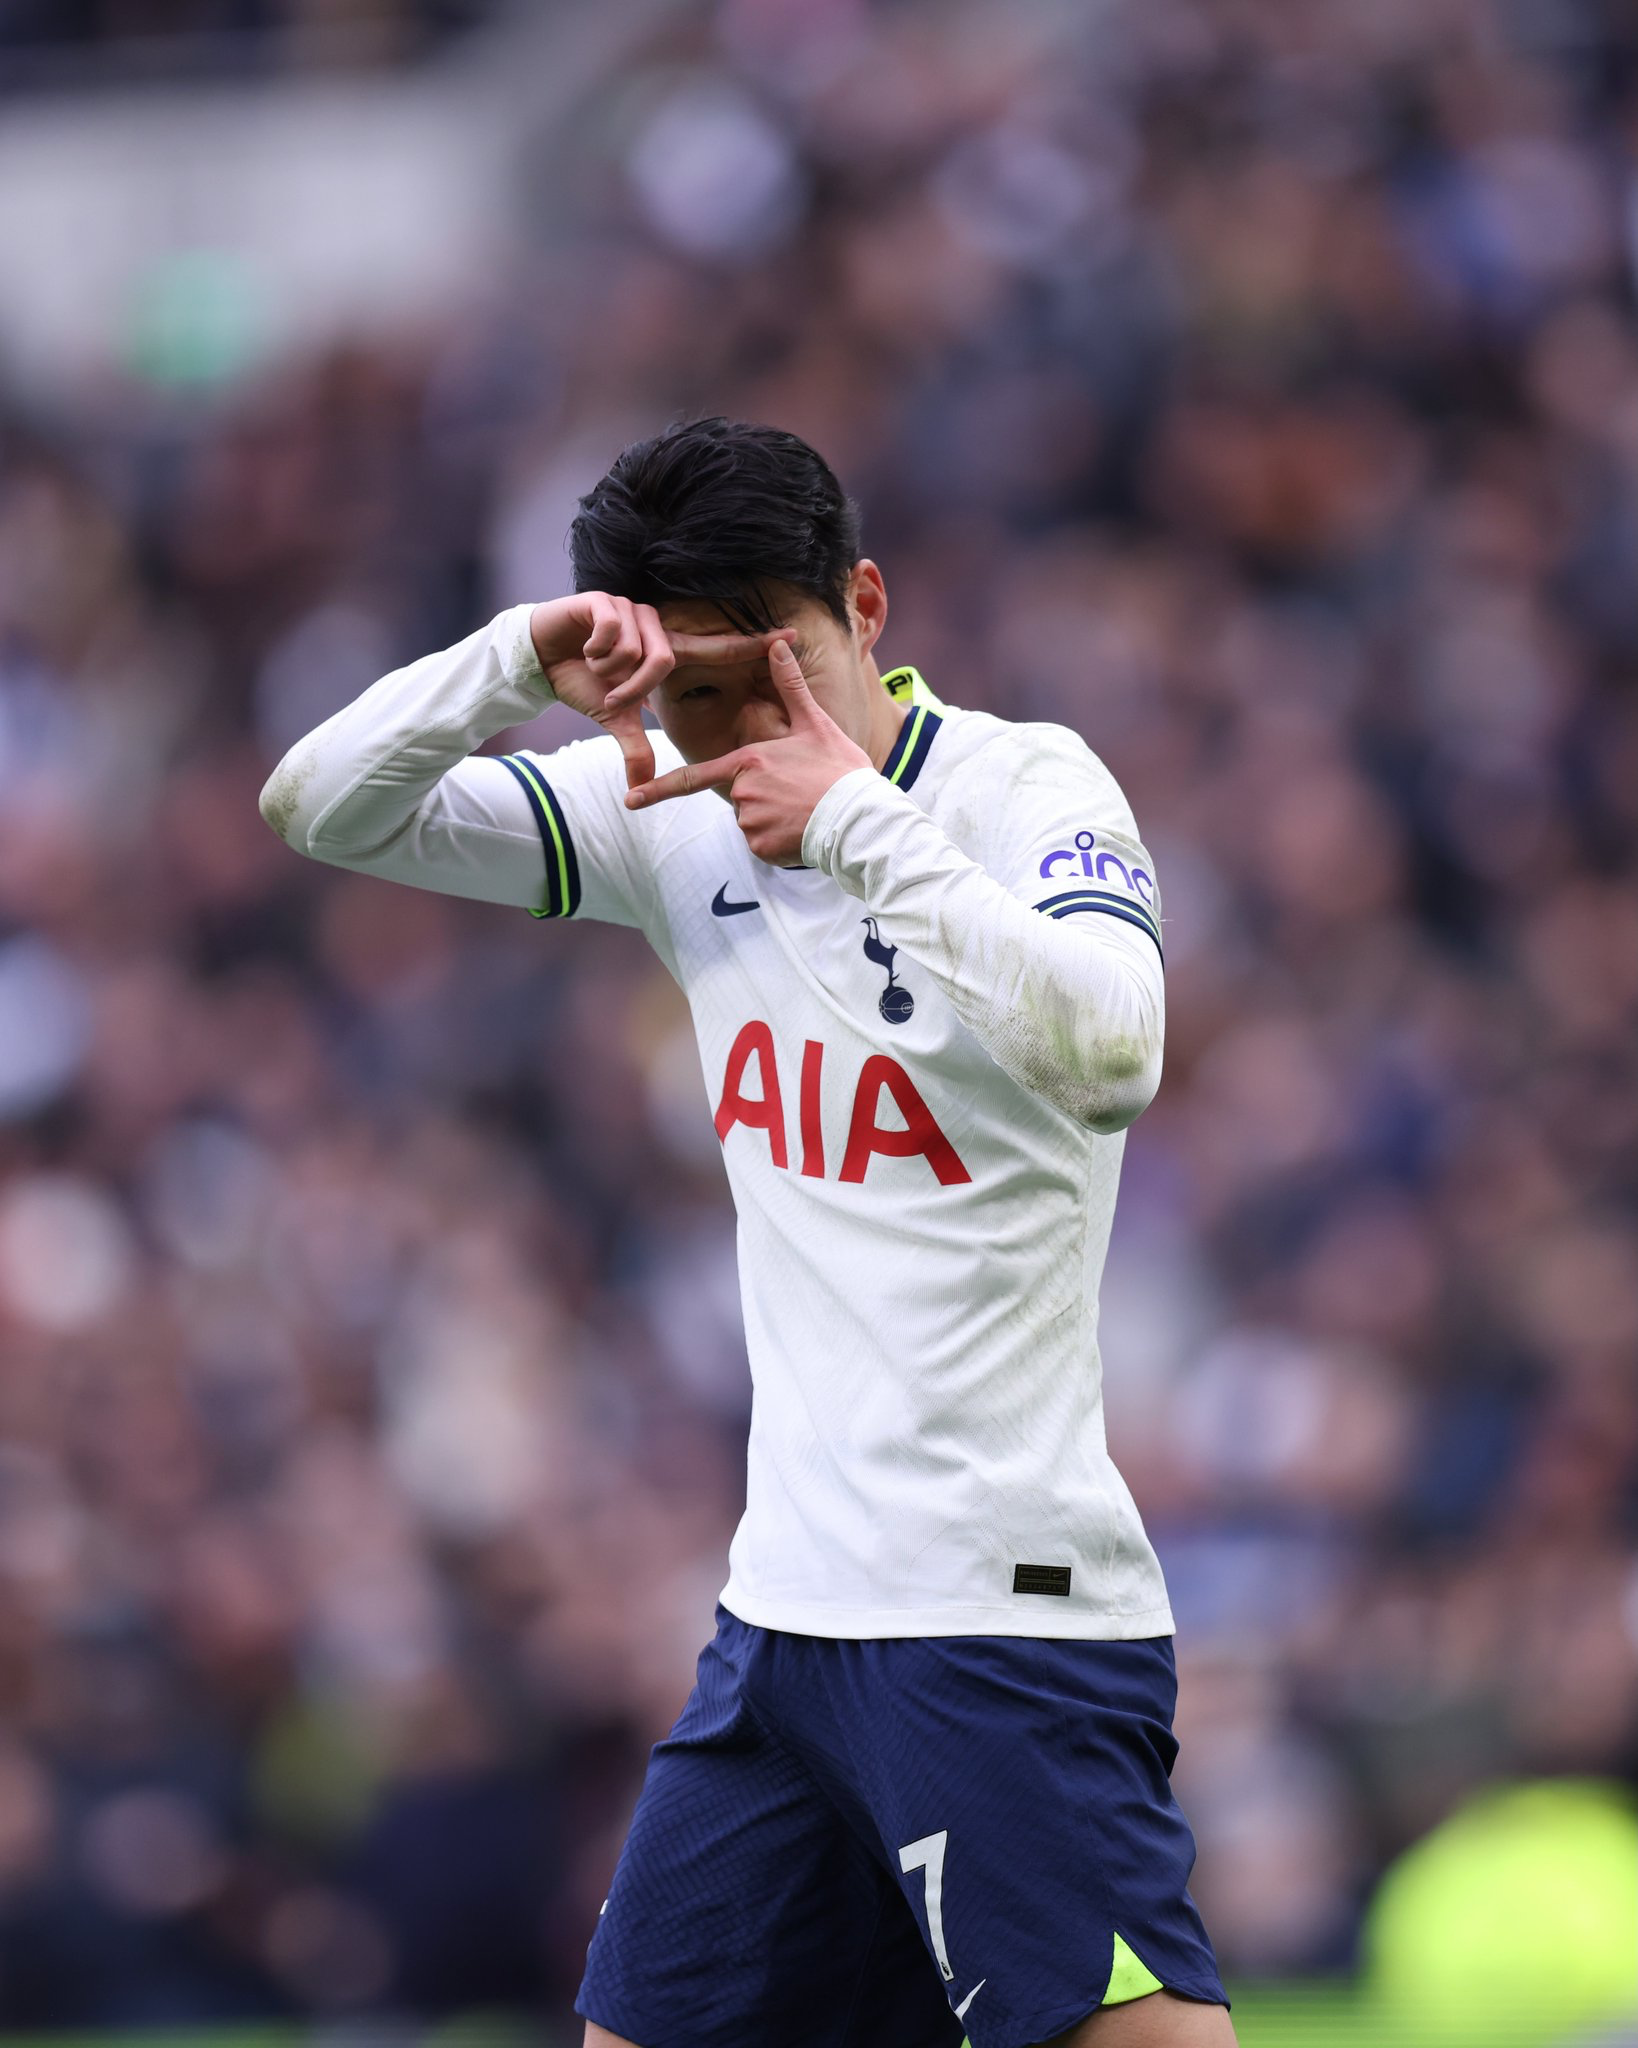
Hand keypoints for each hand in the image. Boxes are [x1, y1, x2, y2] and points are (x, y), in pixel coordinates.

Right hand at [528, 594, 771, 789]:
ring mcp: (631, 610)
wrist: (541, 660)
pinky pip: (612, 631)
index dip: (753, 643)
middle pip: (663, 660)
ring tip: (594, 665)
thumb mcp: (614, 720)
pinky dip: (595, 649)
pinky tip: (584, 647)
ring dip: (610, 669)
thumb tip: (638, 788)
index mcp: (667, 652)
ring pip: (636, 649)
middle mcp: (656, 627)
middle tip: (613, 697)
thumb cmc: (583, 684)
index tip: (792, 637)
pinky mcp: (604, 601)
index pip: (718, 648)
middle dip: (633, 688)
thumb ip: (633, 748)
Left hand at [623, 639, 871, 864]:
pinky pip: (763, 844)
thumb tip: (778, 643)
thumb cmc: (840, 770)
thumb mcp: (816, 724)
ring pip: (752, 821)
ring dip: (773, 819)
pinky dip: (779, 841)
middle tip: (799, 792)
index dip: (658, 790)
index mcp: (747, 761)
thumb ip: (790, 686)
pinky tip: (803, 830)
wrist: (860, 819)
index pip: (694, 777)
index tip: (630, 799)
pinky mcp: (762, 848)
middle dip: (763, 796)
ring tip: (805, 810)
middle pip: (740, 796)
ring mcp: (750, 823)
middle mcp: (741, 793)